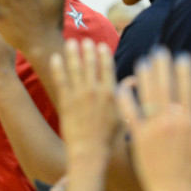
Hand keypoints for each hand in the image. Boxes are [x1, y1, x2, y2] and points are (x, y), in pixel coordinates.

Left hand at [49, 38, 120, 163]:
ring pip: (75, 68)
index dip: (103, 55)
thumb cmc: (108, 137)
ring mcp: (79, 95)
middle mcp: (95, 91)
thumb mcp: (123, 114)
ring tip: (70, 43)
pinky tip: (55, 57)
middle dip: (87, 50)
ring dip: (72, 54)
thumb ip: (127, 93)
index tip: (101, 45)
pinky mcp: (66, 102)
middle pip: (90, 64)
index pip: (107, 68)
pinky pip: (60, 80)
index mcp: (111, 93)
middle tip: (84, 39)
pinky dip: (57, 67)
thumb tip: (135, 78)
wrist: (90, 151)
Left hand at [116, 49, 190, 190]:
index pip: (187, 89)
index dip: (184, 71)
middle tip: (159, 50)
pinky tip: (122, 86)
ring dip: (145, 76)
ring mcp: (152, 128)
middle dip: (163, 66)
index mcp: (189, 122)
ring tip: (142, 61)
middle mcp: (170, 121)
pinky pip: (129, 113)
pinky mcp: (136, 137)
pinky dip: (125, 99)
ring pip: (148, 96)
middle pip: (166, 87)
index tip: (182, 56)